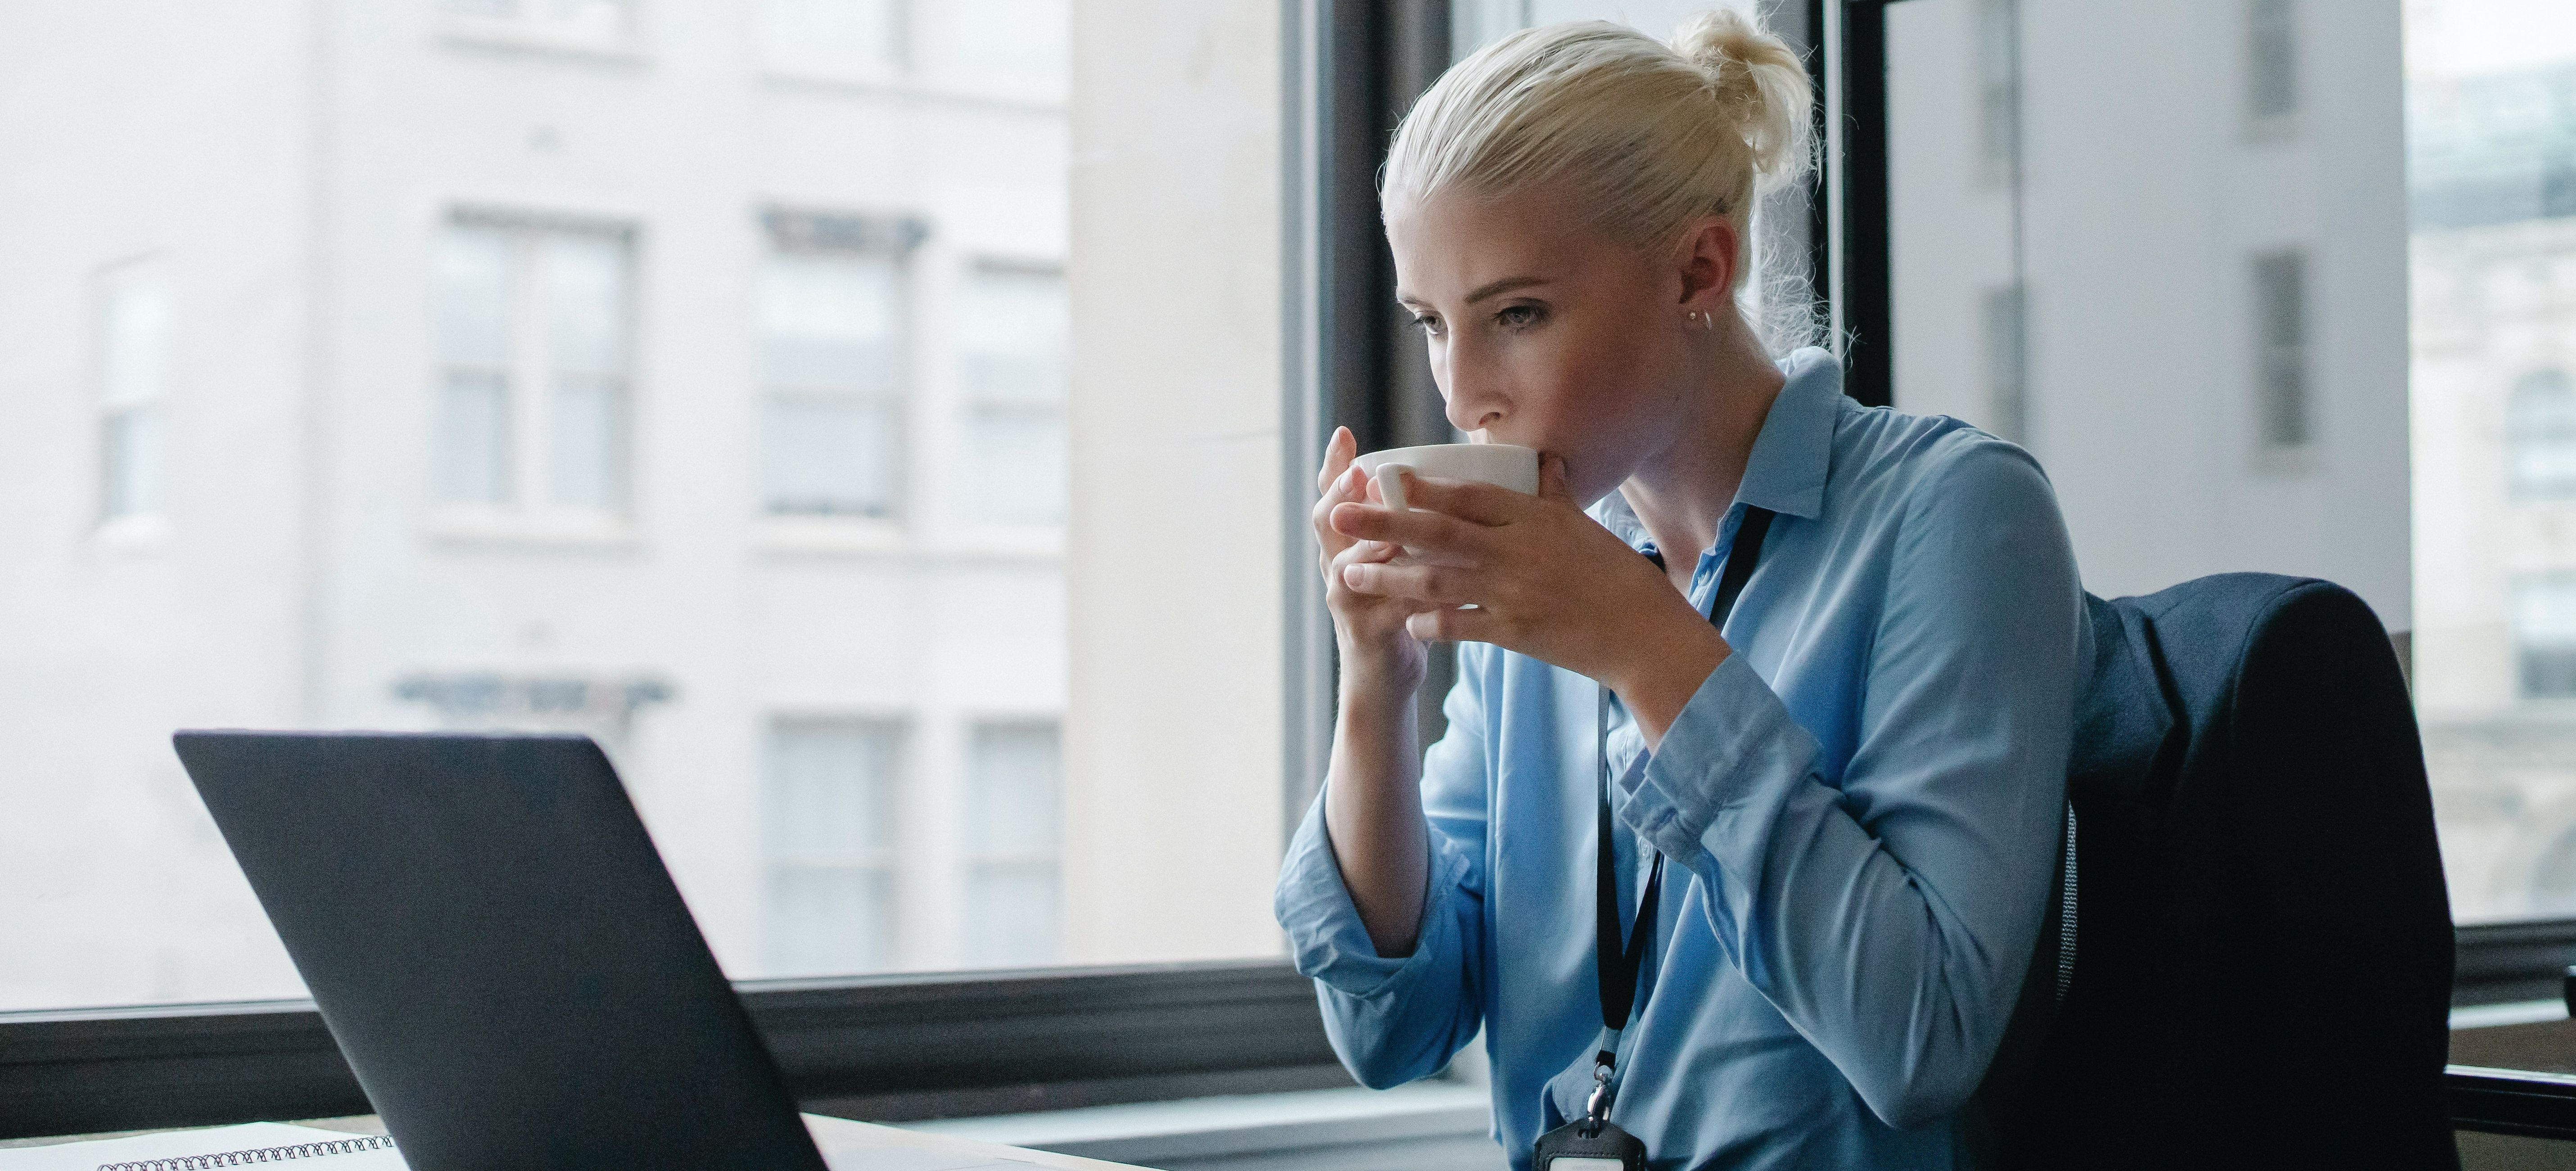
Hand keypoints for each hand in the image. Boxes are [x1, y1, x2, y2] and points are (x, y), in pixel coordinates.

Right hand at [1313, 427, 1427, 692]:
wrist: (1384, 675)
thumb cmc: (1400, 607)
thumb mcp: (1398, 561)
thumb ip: (1409, 526)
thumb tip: (1439, 478)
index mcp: (1347, 543)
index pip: (1333, 496)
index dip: (1334, 466)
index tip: (1343, 434)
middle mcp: (1338, 566)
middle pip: (1327, 522)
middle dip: (1342, 497)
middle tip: (1359, 476)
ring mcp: (1347, 600)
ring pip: (1348, 565)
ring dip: (1369, 546)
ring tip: (1389, 531)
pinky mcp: (1367, 633)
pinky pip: (1387, 609)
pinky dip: (1410, 597)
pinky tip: (1434, 586)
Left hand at [1329, 455, 1730, 732]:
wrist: (1646, 636)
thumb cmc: (1620, 578)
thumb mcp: (1586, 527)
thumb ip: (1556, 494)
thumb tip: (1545, 459)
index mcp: (1535, 519)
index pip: (1469, 496)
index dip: (1424, 486)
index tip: (1384, 476)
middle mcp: (1518, 552)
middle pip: (1439, 533)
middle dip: (1384, 523)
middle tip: (1340, 515)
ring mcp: (1514, 594)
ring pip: (1437, 581)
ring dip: (1388, 578)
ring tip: (1346, 574)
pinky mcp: (1515, 635)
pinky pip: (1461, 627)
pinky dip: (1431, 623)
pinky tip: (1404, 621)